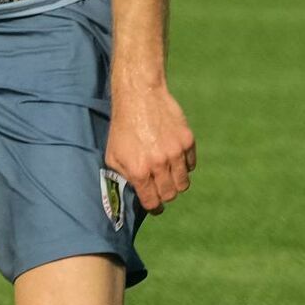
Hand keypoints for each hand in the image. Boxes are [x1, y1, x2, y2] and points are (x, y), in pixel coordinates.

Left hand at [106, 83, 196, 213]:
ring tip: (168, 176)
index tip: (155, 207)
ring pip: (184, 183)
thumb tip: (136, 194)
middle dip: (165, 196)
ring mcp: (175, 153)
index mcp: (139, 171)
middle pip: (170, 194)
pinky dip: (184, 166)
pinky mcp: (187, 141)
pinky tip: (174, 159)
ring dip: (176, 183)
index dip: (154, 207)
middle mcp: (159, 164)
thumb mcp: (113, 155)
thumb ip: (124, 177)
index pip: (152, 202)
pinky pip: (191, 165)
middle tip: (161, 190)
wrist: (139, 97)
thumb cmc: (122, 127)